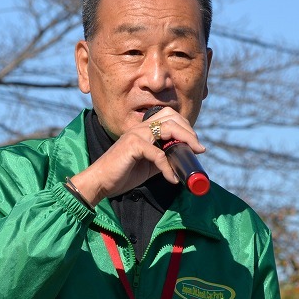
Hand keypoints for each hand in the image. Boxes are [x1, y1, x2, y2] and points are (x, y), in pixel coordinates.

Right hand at [69, 107, 205, 205]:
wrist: (100, 182)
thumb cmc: (122, 174)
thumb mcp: (148, 164)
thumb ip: (163, 158)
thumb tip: (181, 160)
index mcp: (143, 129)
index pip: (169, 116)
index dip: (186, 127)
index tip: (196, 145)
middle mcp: (140, 127)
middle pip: (171, 117)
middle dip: (189, 132)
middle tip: (197, 148)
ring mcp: (136, 134)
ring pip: (168, 128)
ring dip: (185, 141)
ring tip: (191, 155)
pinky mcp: (133, 145)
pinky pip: (158, 154)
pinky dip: (168, 167)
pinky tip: (171, 179)